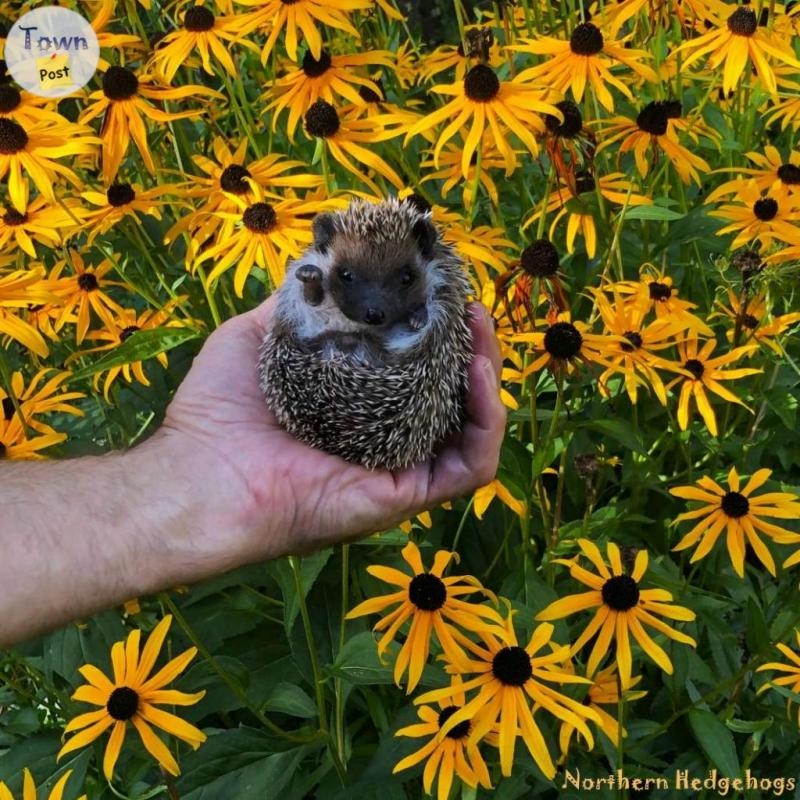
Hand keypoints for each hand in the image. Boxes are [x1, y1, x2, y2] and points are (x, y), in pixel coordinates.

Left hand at [157, 295, 505, 572]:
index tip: (443, 294)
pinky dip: (487, 422)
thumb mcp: (257, 338)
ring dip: (488, 379)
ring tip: (481, 335)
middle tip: (472, 310)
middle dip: (472, 348)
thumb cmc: (216, 412)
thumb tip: (323, 264)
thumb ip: (297, 307)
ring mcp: (398, 468)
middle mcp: (383, 437)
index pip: (415, 370)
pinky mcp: (405, 495)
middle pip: (452, 395)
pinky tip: (476, 376)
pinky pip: (471, 467)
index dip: (437, 333)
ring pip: (471, 428)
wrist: (199, 474)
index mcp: (354, 407)